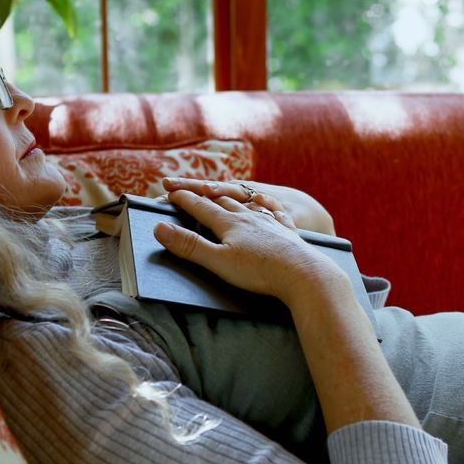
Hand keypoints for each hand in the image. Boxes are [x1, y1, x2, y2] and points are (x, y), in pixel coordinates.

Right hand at [153, 189, 344, 303]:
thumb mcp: (218, 262)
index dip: (183, 200)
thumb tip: (160, 228)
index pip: (200, 207)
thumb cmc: (260, 271)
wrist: (304, 274)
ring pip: (247, 203)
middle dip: (203, 194)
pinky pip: (275, 212)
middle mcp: (250, 216)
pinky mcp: (288, 232)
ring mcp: (270, 222)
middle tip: (190, 189)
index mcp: (230, 223)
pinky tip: (265, 203)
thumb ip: (189, 246)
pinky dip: (265, 204)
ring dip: (232, 196)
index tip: (168, 192)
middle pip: (222, 200)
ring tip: (223, 191)